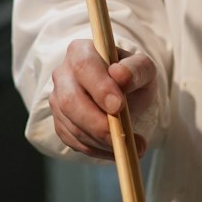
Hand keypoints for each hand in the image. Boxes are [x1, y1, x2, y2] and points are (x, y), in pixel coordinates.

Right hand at [49, 39, 156, 158]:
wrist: (124, 93)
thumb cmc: (132, 76)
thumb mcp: (143, 68)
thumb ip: (136, 69)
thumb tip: (120, 76)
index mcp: (81, 51)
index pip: (83, 66)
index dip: (99, 88)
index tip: (118, 106)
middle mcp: (63, 74)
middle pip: (71, 101)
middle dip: (97, 124)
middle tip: (124, 137)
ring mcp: (58, 100)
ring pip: (72, 126)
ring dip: (101, 141)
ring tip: (132, 146)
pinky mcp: (60, 123)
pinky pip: (74, 142)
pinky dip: (98, 150)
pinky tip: (118, 150)